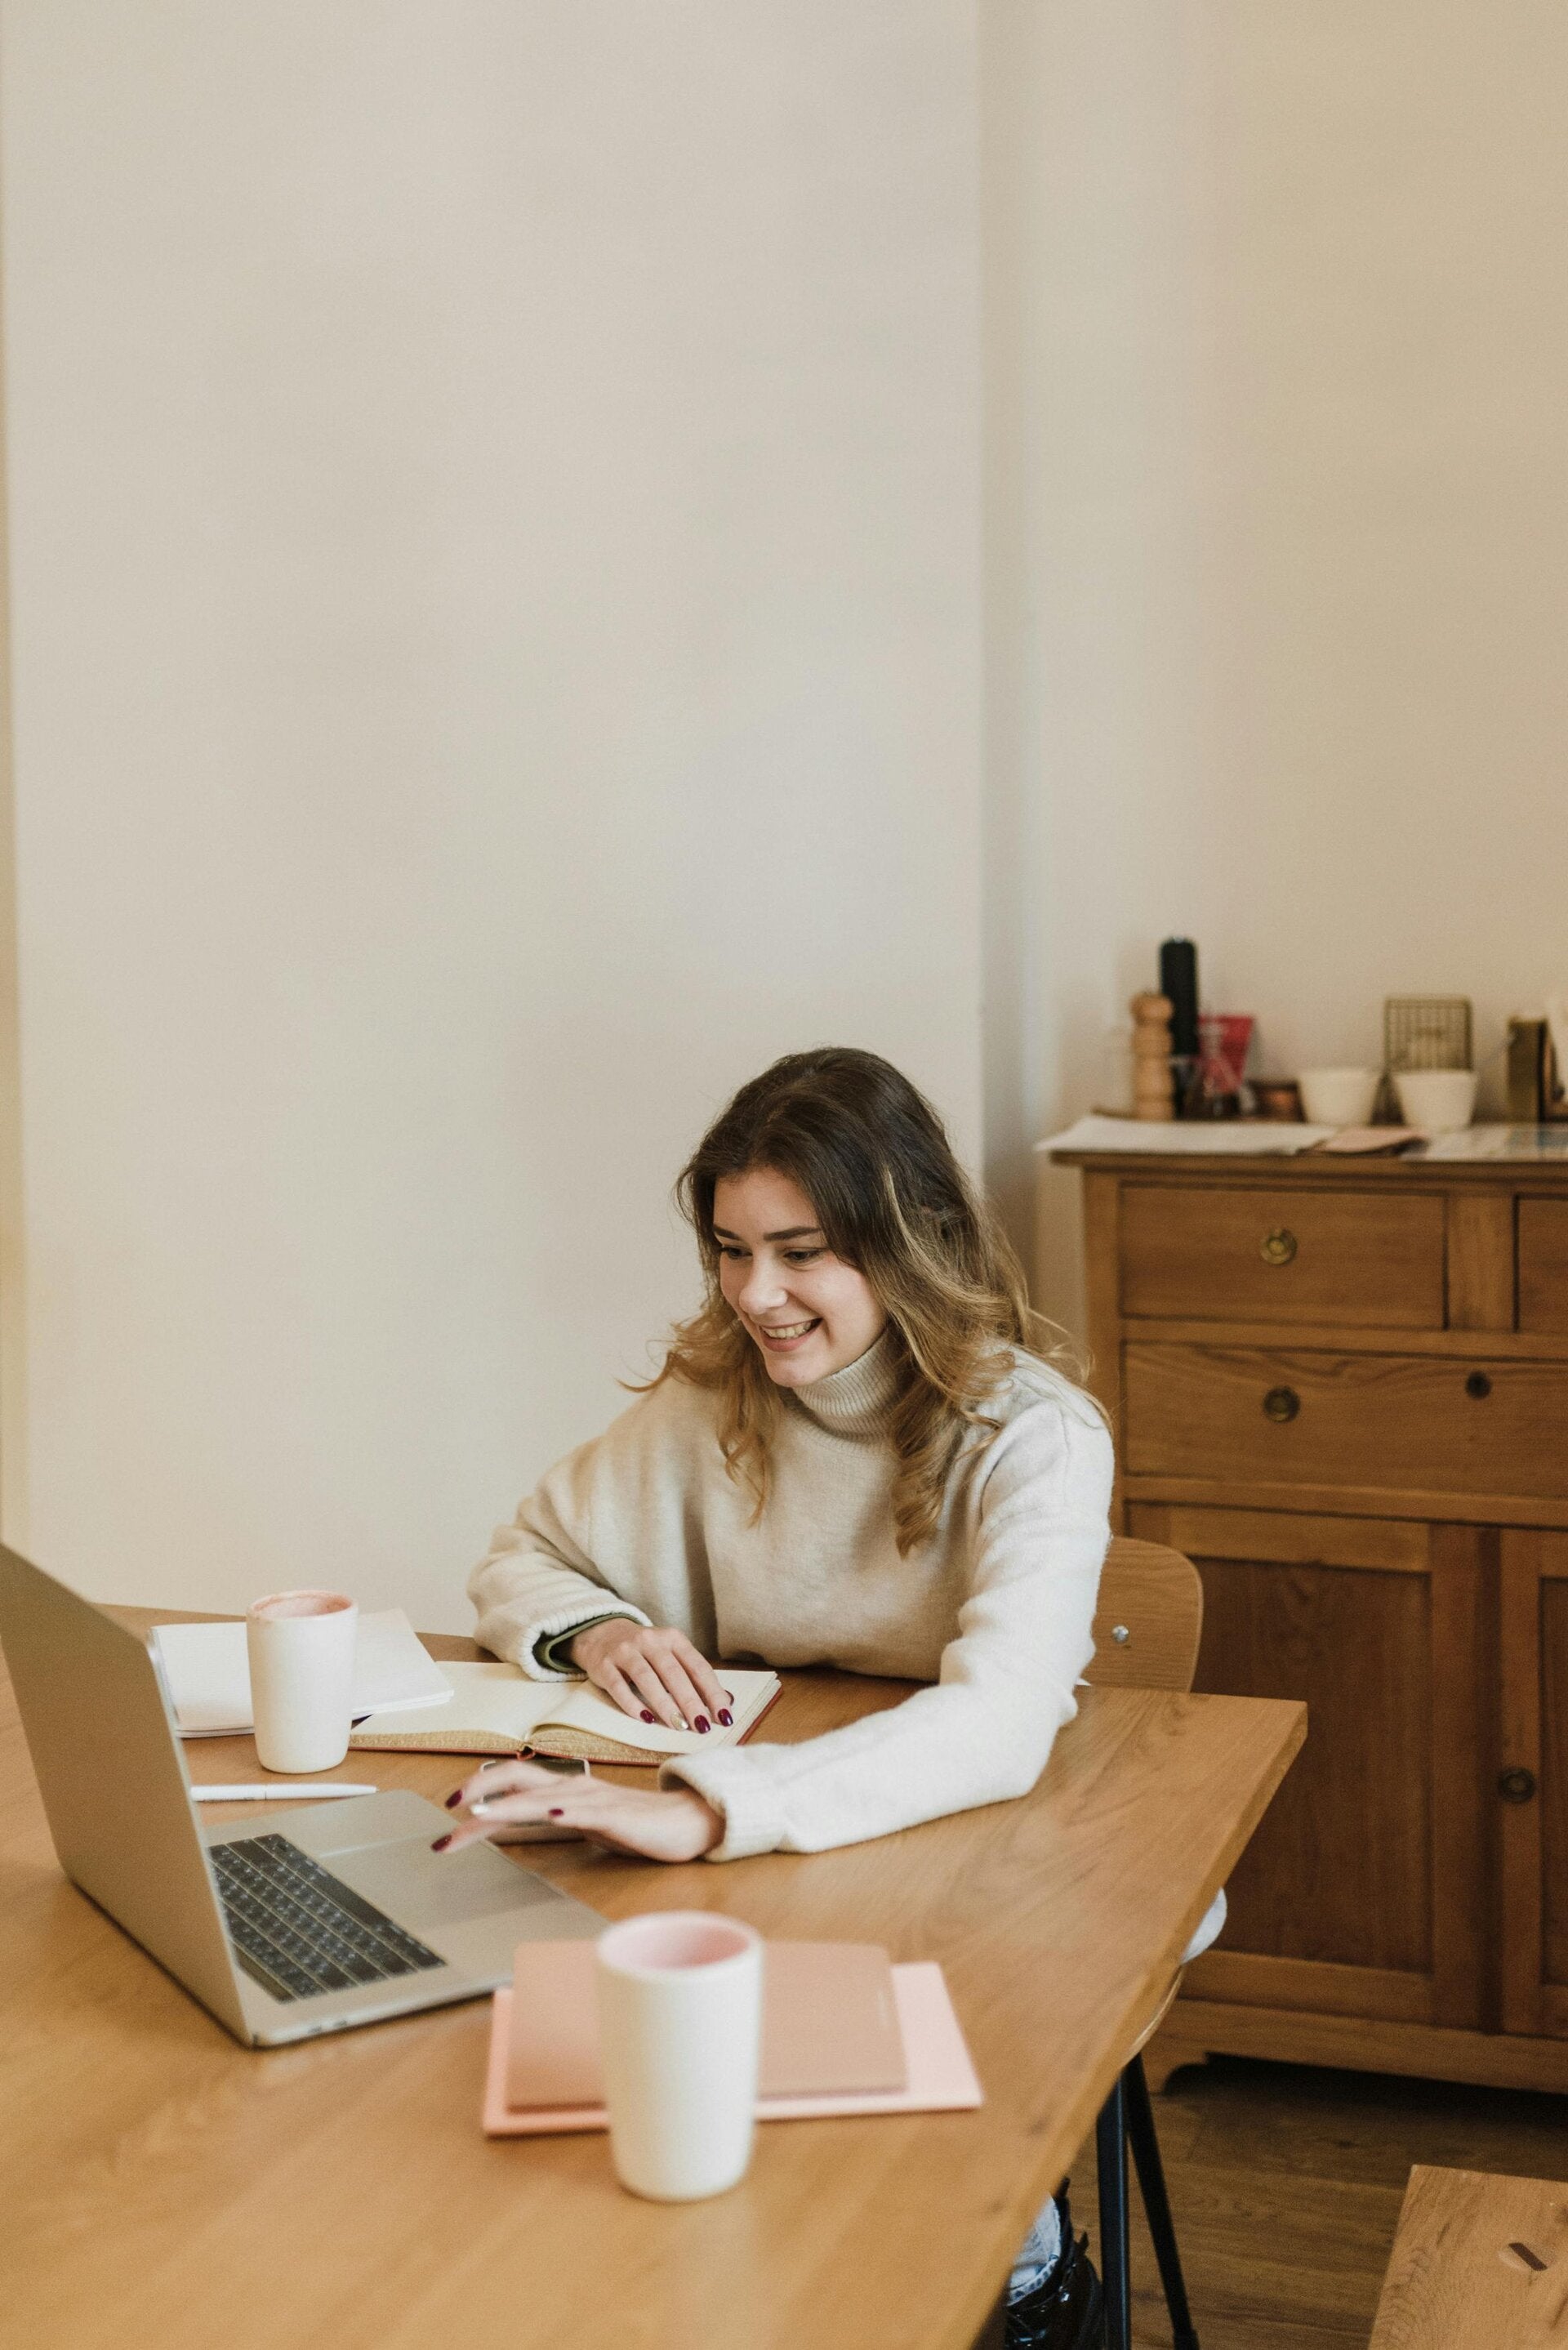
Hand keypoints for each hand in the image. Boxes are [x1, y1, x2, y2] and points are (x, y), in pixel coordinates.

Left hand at [434, 1760, 723, 1862]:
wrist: (685, 1822)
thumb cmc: (634, 1824)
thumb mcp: (582, 1823)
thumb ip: (551, 1819)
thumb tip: (511, 1824)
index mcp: (563, 1787)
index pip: (511, 1780)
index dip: (478, 1788)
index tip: (449, 1808)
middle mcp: (572, 1786)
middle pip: (516, 1777)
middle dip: (479, 1790)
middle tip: (448, 1807)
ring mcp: (593, 1798)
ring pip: (541, 1797)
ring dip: (506, 1807)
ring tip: (477, 1816)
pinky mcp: (615, 1815)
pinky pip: (583, 1811)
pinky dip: (562, 1810)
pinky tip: (547, 1814)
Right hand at [569, 1619, 731, 1735]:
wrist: (601, 1634)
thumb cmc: (644, 1651)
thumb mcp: (669, 1653)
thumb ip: (691, 1674)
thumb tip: (725, 1701)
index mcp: (672, 1638)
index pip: (697, 1666)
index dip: (712, 1692)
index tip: (723, 1715)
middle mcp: (650, 1641)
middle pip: (674, 1673)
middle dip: (690, 1701)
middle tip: (701, 1725)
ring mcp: (625, 1651)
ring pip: (647, 1678)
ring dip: (664, 1704)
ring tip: (678, 1725)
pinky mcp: (604, 1665)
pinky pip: (619, 1686)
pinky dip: (632, 1704)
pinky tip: (645, 1719)